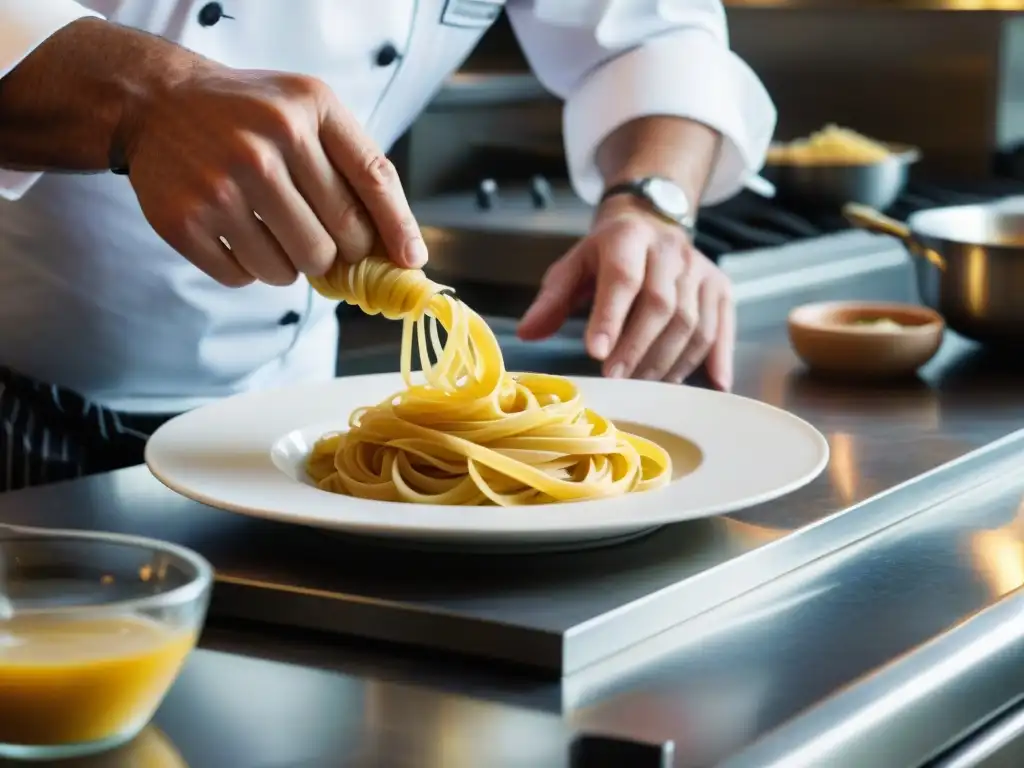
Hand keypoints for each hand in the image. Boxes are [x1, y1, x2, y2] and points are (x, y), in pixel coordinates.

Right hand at [120, 64, 424, 286]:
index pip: (374, 181)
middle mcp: (268, 141)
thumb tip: (402, 251)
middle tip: (319, 238)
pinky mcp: (184, 219)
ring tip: (271, 229)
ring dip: (291, 265)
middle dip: (337, 253)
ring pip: (292, 270)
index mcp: (310, 108)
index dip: (398, 229)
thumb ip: (358, 167)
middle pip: (337, 241)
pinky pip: (243, 278)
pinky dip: (248, 269)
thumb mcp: (310, 112)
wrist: (158, 102)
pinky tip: (236, 233)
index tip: (411, 261)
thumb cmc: (252, 116)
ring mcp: (223, 182)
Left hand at [517, 197, 735, 390]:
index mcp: (628, 238)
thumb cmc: (606, 253)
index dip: (610, 318)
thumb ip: (552, 300)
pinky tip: (710, 385)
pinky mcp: (720, 287)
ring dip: (667, 362)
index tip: (595, 353)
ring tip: (643, 387)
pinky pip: (722, 327)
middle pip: (661, 305)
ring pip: (692, 323)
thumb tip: (527, 333)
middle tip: (615, 379)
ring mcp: (700, 270)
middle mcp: (670, 251)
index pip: (622, 279)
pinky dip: (716, 359)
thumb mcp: (573, 266)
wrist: (651, 220)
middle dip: (637, 348)